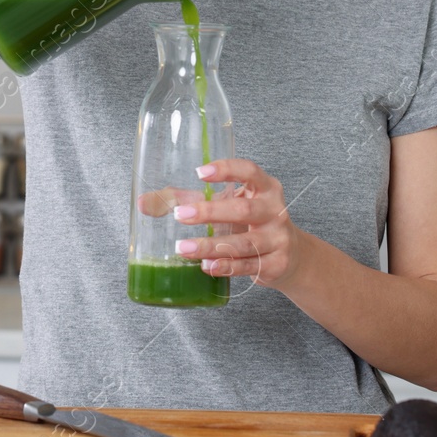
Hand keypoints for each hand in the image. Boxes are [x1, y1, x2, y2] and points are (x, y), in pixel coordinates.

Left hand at [171, 158, 303, 291]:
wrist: (292, 258)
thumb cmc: (251, 224)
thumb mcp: (226, 206)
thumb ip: (188, 201)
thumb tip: (144, 203)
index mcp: (265, 188)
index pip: (249, 171)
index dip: (226, 169)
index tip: (200, 172)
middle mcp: (275, 211)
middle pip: (242, 210)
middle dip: (210, 212)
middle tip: (180, 216)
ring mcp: (278, 239)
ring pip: (243, 243)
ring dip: (212, 246)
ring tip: (184, 249)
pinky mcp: (276, 264)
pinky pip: (248, 265)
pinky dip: (227, 267)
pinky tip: (207, 266)